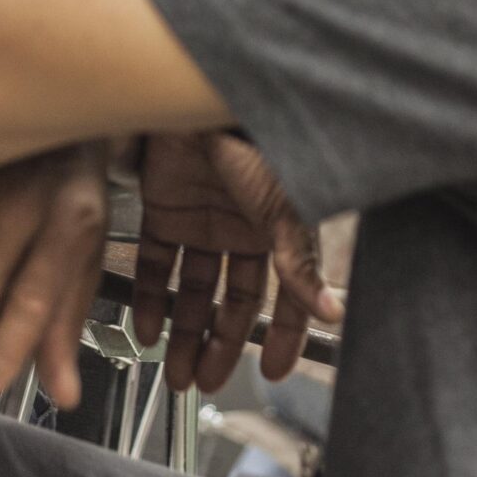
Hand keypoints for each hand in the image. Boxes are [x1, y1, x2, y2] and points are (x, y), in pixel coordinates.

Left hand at [134, 133, 341, 392]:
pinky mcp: (162, 208)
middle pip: (230, 301)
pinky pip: (154, 261)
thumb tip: (330, 311)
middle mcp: (238, 230)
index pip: (280, 296)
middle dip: (219, 344)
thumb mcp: (281, 209)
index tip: (272, 371)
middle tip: (205, 381)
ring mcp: (200, 220)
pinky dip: (149, 296)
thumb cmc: (254, 139)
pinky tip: (146, 327)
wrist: (198, 95)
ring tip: (174, 369)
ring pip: (192, 289)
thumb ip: (299, 264)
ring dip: (184, 330)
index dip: (278, 336)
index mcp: (275, 230)